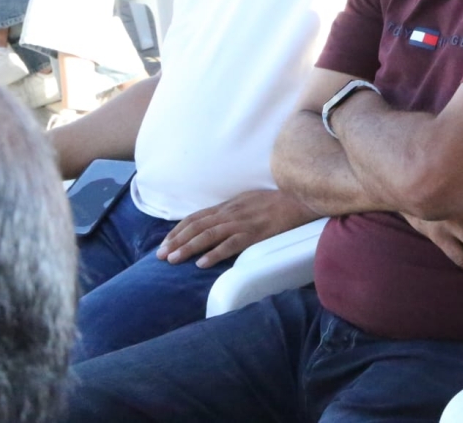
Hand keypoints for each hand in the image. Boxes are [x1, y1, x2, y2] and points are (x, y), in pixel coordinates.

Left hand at [157, 189, 313, 267]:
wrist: (302, 198)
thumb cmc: (278, 201)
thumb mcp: (250, 202)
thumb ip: (233, 212)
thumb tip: (217, 223)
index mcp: (230, 205)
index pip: (197, 217)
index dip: (178, 230)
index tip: (165, 243)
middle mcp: (232, 212)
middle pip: (197, 226)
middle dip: (176, 241)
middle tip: (160, 255)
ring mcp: (243, 222)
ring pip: (209, 235)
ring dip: (188, 247)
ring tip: (173, 259)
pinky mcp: (256, 233)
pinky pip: (231, 244)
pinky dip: (215, 253)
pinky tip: (202, 263)